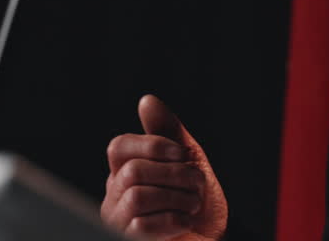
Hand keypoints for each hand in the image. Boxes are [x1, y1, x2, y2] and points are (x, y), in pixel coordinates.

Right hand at [102, 95, 228, 239]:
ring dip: (177, 198)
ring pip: (137, 196)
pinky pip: (142, 226)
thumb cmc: (197, 200)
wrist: (213, 236)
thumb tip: (147, 100)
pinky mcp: (128, 240)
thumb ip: (167, 131)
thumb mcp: (188, 159)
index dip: (153, 146)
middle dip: (174, 175)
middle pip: (132, 171)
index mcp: (124, 171)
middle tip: (196, 184)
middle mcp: (114, 196)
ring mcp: (118, 221)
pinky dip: (173, 220)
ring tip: (192, 204)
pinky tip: (184, 221)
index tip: (183, 155)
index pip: (118, 147)